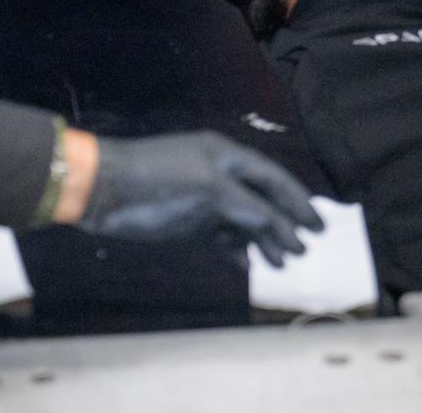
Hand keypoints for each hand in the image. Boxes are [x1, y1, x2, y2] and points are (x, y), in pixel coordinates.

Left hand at [75, 130, 323, 266]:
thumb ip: (243, 205)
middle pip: (261, 201)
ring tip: (281, 263)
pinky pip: (221, 237)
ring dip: (262, 240)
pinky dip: (236, 250)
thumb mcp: (205, 188)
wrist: (103, 190)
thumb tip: (274, 223)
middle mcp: (219, 176)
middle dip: (283, 224)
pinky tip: (248, 265)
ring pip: (243, 222)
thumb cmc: (156, 179)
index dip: (296, 200)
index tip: (318, 224)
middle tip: (305, 250)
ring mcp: (203, 200)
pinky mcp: (188, 222)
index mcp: (225, 156)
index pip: (271, 179)